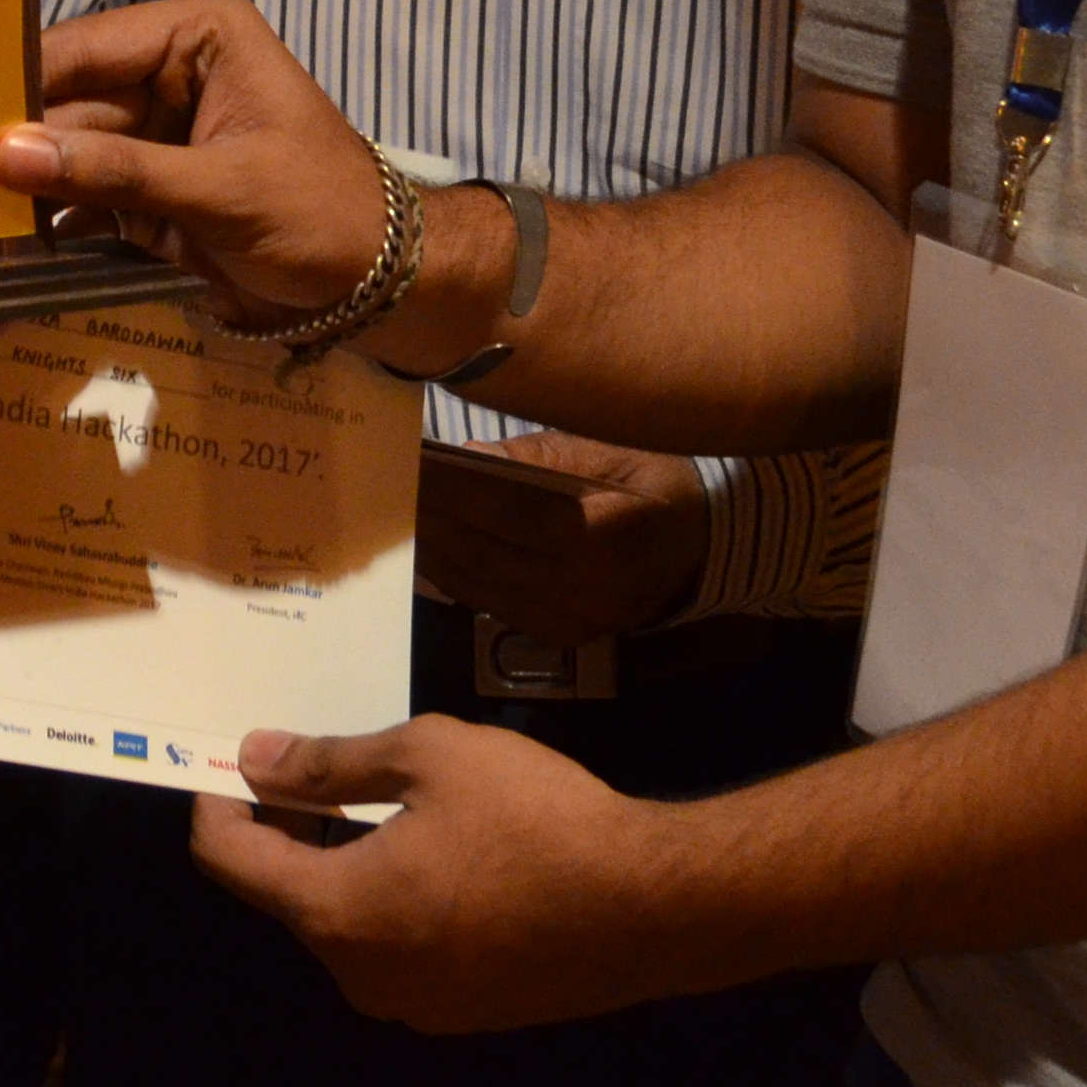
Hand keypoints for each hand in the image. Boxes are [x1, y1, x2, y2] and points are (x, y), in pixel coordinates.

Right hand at [0, 0, 406, 325]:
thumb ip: (116, 173)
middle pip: (62, 107)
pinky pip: (82, 207)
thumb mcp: (222, 189)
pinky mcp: (146, 196)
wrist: (382, 288)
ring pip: (62, 161)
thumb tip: (7, 154)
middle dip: (3, 148)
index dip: (13, 80)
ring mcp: (152, 138)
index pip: (84, 49)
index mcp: (194, 36)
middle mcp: (164, 73)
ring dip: (14, 200)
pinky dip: (45, 237)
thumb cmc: (322, 211)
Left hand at [190, 718, 731, 1032]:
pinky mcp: (462, 1013)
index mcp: (336, 915)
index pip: (230, 862)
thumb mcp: (429, 758)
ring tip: (379, 800)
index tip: (230, 760)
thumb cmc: (533, 820)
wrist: (650, 907)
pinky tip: (435, 854)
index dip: (218, 803)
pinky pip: (397, 950)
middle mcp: (360, 977)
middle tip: (312, 765)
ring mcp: (414, 1006)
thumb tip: (258, 759)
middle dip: (286, 829)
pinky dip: (391, 900)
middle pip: (286, 896)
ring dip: (341, 863)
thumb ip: (331, 762)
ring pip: (344, 925)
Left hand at [419, 436, 711, 643]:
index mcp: (604, 534)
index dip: (450, 488)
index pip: (506, 509)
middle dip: (427, 515)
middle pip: (483, 551)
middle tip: (382, 481)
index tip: (405, 460)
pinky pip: (491, 603)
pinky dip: (456, 573)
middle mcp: (585, 588)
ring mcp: (571, 620)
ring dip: (431, 547)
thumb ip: (534, 457)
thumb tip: (462, 456)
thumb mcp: (607, 451)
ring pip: (478, 583)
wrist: (704, 546)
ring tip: (393, 509)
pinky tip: (430, 544)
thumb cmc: (655, 479)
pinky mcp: (561, 636)